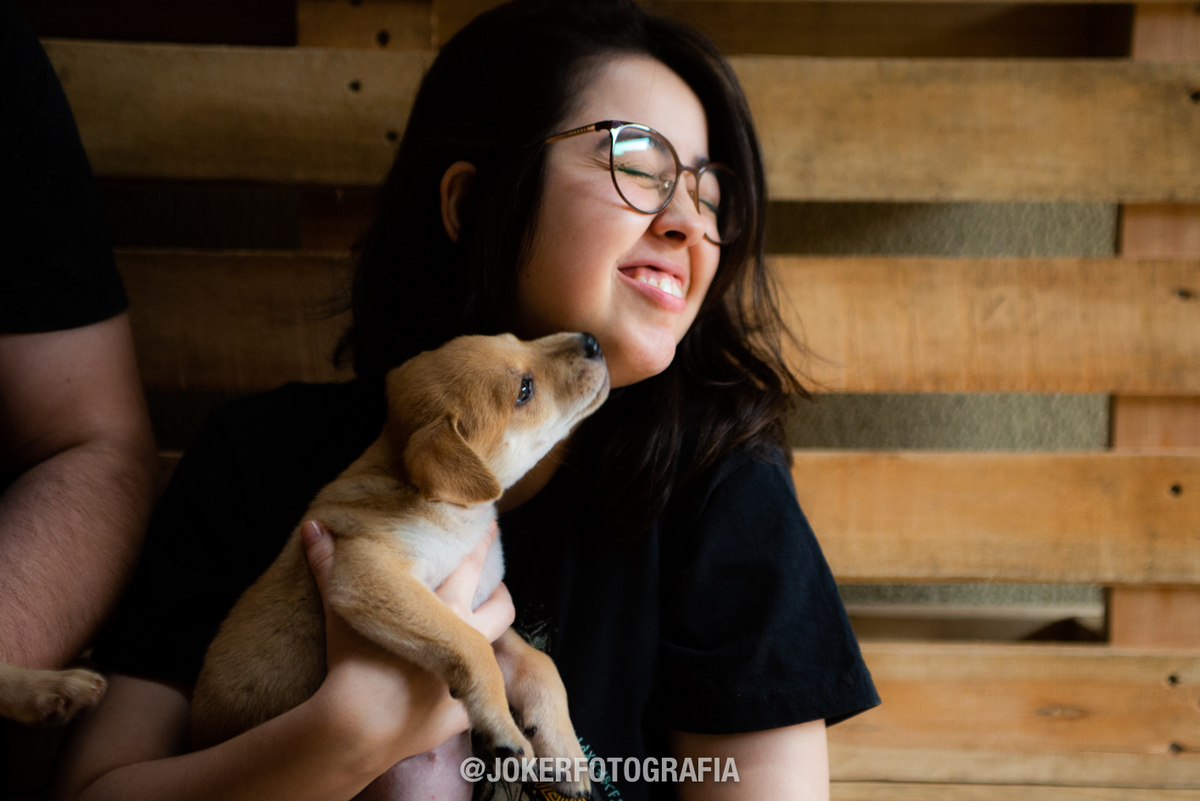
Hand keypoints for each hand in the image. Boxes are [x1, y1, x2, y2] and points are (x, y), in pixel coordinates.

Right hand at [301, 520, 514, 765]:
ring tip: (494, 613)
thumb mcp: (340, 609)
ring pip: (501, 642)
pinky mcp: (463, 711)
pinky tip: (472, 681)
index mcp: (444, 608)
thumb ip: (328, 565)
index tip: (490, 524)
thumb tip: (313, 526)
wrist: (359, 727)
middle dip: (500, 584)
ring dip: (498, 626)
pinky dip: (475, 685)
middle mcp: (465, 637)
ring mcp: (469, 677)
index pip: (471, 565)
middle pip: (499, 604)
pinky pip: (479, 694)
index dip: (482, 542)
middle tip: (499, 575)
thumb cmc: (351, 663)